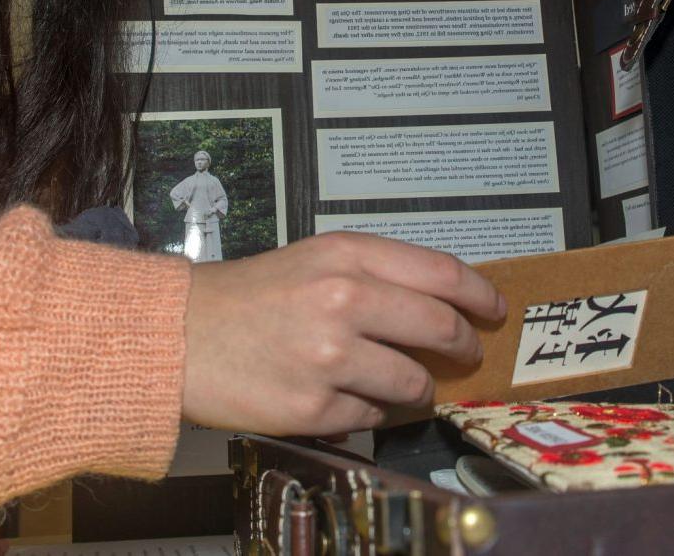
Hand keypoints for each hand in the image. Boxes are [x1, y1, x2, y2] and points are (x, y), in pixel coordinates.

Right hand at [182, 232, 505, 433]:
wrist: (180, 334)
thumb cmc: (247, 297)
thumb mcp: (315, 260)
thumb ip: (377, 274)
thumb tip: (443, 302)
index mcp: (346, 256)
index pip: (442, 273)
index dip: (479, 295)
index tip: (493, 309)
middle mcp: (343, 301)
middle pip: (441, 328)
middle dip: (462, 347)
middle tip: (464, 353)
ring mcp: (329, 356)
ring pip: (414, 382)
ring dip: (416, 387)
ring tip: (393, 379)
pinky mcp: (314, 407)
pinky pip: (372, 417)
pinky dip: (368, 411)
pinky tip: (343, 395)